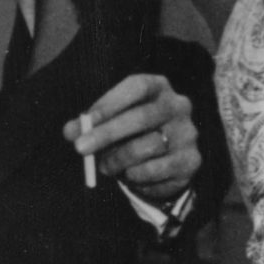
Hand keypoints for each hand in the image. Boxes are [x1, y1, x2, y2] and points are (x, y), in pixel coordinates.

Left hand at [71, 74, 200, 202]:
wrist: (164, 163)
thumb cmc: (130, 135)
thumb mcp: (108, 124)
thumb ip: (89, 125)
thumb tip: (72, 131)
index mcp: (158, 87)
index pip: (137, 87)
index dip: (111, 102)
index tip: (85, 121)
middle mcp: (178, 106)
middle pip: (143, 116)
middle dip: (107, 133)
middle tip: (80, 148)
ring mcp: (188, 133)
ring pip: (148, 146)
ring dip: (118, 159)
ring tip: (105, 167)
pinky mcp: (191, 160)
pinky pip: (156, 169)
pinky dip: (136, 176)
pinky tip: (129, 175)